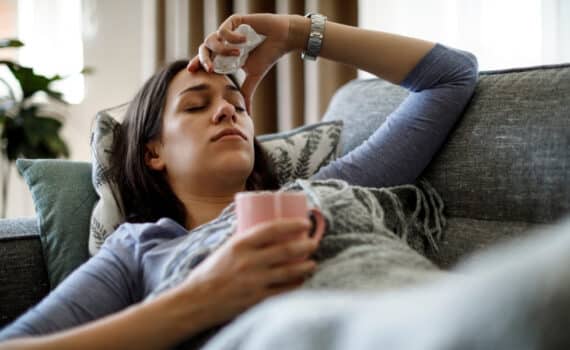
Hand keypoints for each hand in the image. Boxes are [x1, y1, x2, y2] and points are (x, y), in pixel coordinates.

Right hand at [174, 218, 318, 329]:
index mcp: (240, 244)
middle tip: (314, 242)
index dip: (292, 224)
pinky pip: (283, 291)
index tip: (305, 222)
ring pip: (289, 271)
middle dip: (305, 245)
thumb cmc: (210, 273)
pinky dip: (296, 285)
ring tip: (312, 262)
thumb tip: (267, 230)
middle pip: (285, 250)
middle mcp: (248, 261)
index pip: (272, 229)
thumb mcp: (225, 249)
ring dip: (306, 266)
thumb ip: (245, 241)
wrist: (196, 301)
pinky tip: (302, 281)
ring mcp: (254, 281)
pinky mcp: (256, 299)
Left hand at [188, 14, 306, 112]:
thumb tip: (248, 115)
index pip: (206, 60)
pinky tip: (245, 40)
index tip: (190, 71)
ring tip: (239, 54)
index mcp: (224, 56)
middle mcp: (223, 43)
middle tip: (210, 69)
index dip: (197, 64)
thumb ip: (246, 93)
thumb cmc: (267, 56)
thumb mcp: (253, 77)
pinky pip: (223, 30)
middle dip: (203, 59)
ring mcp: (228, 31)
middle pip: (203, 49)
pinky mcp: (233, 21)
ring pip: (211, 39)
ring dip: (223, 49)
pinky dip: (232, 38)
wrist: (281, 39)